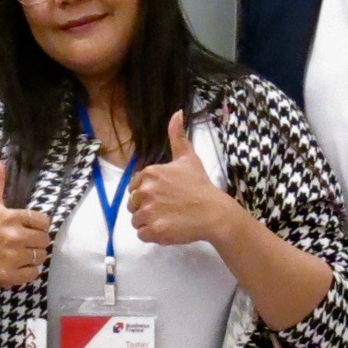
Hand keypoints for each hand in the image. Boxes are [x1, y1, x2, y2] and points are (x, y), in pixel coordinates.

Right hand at [0, 156, 51, 295]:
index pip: (43, 220)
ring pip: (41, 256)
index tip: (26, 227)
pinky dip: (28, 272)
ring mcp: (12, 257)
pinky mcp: (11, 276)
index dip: (37, 224)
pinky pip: (34, 273)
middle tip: (22, 242)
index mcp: (9, 217)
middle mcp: (13, 236)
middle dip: (36, 241)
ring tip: (19, 254)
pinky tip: (16, 266)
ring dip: (33, 256)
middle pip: (44, 239)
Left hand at [126, 112, 238, 247]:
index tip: (163, 196)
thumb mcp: (188, 158)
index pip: (134, 186)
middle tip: (167, 209)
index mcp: (150, 173)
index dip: (146, 193)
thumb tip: (176, 112)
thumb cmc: (200, 186)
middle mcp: (145, 191)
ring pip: (136, 220)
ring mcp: (149, 211)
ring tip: (168, 219)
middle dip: (146, 208)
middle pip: (133, 204)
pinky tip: (168, 228)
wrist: (215, 212)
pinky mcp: (154, 230)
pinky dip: (153, 235)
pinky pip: (142, 235)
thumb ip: (177, 136)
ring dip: (149, 222)